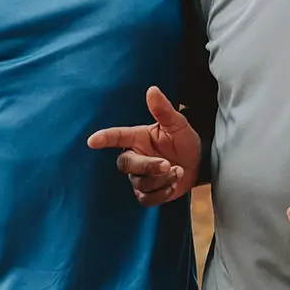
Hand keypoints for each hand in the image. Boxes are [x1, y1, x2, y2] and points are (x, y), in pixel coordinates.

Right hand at [87, 86, 201, 206]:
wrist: (198, 163)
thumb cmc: (184, 140)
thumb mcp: (178, 124)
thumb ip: (163, 110)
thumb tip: (152, 90)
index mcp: (138, 137)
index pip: (117, 136)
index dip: (104, 138)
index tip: (92, 141)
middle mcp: (135, 156)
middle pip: (126, 164)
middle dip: (147, 166)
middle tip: (168, 164)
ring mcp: (139, 176)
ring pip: (139, 183)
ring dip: (161, 179)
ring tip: (179, 171)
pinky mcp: (146, 193)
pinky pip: (146, 199)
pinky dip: (162, 193)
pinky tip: (174, 185)